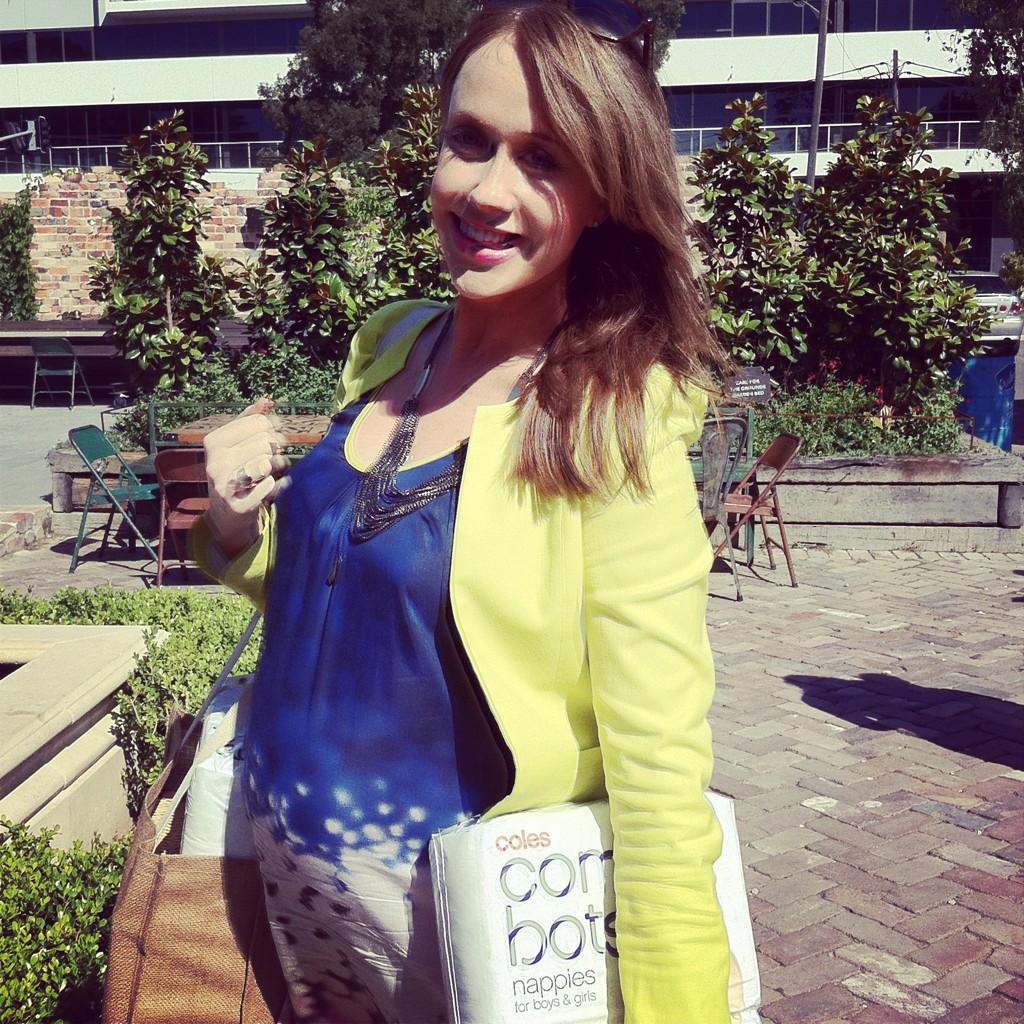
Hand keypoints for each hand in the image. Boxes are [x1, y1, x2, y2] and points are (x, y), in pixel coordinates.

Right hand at [203, 396, 288, 557]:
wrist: (226, 513)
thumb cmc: (235, 471)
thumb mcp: (236, 443)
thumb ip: (250, 420)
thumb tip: (266, 399)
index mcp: (213, 441)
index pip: (259, 422)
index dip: (273, 428)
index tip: (273, 436)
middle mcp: (215, 462)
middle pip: (266, 441)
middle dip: (276, 449)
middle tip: (274, 457)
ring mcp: (224, 485)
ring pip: (268, 462)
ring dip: (278, 466)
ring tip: (272, 470)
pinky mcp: (237, 505)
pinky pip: (269, 486)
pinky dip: (277, 485)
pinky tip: (272, 486)